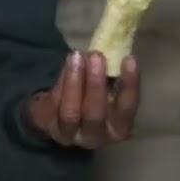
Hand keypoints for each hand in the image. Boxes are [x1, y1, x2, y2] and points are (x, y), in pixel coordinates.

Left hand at [24, 51, 140, 148]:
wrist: (57, 115)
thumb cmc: (90, 99)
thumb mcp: (106, 92)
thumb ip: (110, 76)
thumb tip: (116, 43)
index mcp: (118, 129)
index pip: (126, 109)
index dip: (130, 85)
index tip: (129, 59)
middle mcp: (96, 137)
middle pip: (95, 113)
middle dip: (95, 83)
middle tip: (97, 55)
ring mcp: (71, 134)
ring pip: (71, 111)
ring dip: (74, 81)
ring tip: (77, 56)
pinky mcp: (49, 126)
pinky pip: (55, 102)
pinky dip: (62, 80)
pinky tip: (68, 61)